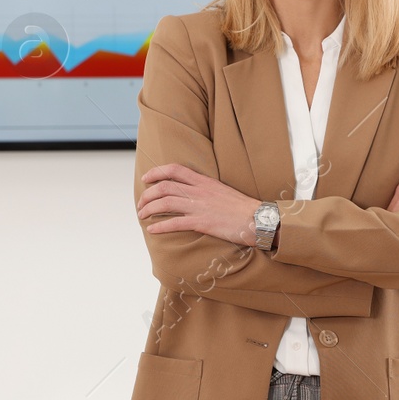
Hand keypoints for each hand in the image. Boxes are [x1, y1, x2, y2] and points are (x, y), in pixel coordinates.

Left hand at [138, 163, 260, 245]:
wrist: (257, 219)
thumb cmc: (242, 208)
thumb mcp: (222, 191)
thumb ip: (205, 190)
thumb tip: (190, 193)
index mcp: (204, 181)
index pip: (174, 169)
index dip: (156, 172)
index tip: (146, 178)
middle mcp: (199, 191)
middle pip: (164, 186)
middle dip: (147, 194)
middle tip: (141, 204)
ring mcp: (200, 206)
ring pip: (165, 203)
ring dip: (149, 209)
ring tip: (142, 216)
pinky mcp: (203, 222)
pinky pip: (175, 223)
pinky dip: (160, 226)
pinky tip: (152, 230)